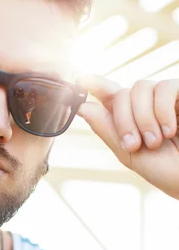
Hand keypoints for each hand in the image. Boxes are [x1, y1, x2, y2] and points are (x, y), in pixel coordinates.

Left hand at [77, 76, 178, 199]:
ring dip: (143, 118)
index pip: (109, 96)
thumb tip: (82, 107)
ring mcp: (165, 98)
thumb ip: (107, 129)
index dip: (94, 84)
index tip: (79, 79)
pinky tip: (169, 130)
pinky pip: (165, 87)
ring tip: (155, 142)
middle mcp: (146, 105)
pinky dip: (162, 110)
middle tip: (133, 145)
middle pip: (122, 94)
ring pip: (140, 88)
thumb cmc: (164, 170)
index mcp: (129, 119)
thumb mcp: (129, 153)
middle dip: (123, 120)